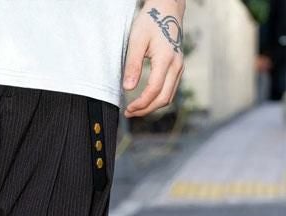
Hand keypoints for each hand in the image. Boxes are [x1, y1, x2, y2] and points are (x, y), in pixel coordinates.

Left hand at [123, 1, 185, 117]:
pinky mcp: (178, 68)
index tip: (128, 109)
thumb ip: (132, 65)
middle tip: (130, 113)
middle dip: (146, 110)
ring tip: (136, 109)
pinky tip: (146, 100)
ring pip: (169, 96)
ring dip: (152, 106)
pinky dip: (158, 99)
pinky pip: (170, 90)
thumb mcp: (136, 41)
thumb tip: (127, 88)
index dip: (141, 103)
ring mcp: (179, 67)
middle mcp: (177, 65)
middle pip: (164, 98)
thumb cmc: (150, 21)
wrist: (167, 9)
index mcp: (166, 59)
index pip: (154, 90)